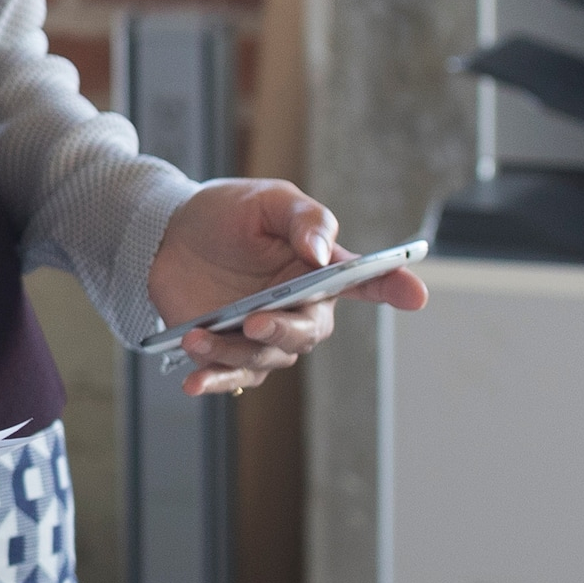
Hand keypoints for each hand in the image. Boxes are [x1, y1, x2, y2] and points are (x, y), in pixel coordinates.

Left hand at [147, 177, 424, 399]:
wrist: (168, 233)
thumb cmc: (227, 213)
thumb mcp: (267, 201)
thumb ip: (303, 220)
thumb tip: (320, 253)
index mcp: (320, 270)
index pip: (366, 280)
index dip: (394, 288)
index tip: (416, 296)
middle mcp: (300, 307)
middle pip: (309, 332)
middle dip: (283, 331)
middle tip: (251, 321)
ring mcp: (266, 334)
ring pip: (267, 358)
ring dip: (232, 353)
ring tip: (197, 338)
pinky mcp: (232, 351)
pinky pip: (233, 376)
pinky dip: (215, 381)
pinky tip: (193, 382)